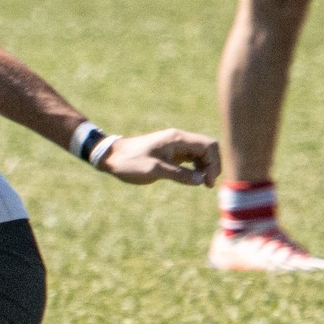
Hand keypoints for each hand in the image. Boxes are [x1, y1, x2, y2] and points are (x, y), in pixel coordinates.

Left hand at [98, 128, 219, 186]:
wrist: (110, 156)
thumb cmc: (129, 162)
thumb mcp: (154, 170)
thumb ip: (178, 174)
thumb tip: (200, 180)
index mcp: (177, 139)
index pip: (208, 146)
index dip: (214, 163)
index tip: (207, 181)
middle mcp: (178, 140)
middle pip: (208, 148)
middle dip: (212, 165)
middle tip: (206, 184)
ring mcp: (175, 146)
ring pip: (200, 154)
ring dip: (205, 167)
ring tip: (201, 183)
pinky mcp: (170, 153)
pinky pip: (191, 158)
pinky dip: (196, 168)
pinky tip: (192, 178)